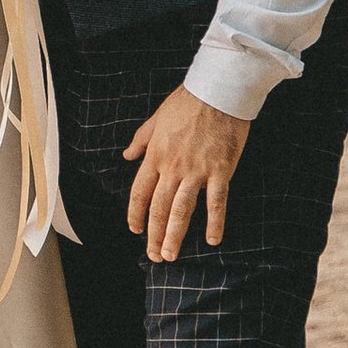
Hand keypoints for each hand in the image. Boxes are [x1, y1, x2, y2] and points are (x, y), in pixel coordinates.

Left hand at [123, 87, 249, 261]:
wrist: (217, 91)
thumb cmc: (188, 101)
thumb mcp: (156, 118)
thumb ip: (141, 139)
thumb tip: (127, 155)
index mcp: (156, 155)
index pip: (140, 193)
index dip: (135, 215)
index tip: (135, 230)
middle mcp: (173, 167)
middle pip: (159, 208)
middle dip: (154, 234)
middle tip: (155, 255)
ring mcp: (196, 171)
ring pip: (182, 210)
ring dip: (175, 235)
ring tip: (171, 254)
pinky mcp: (220, 171)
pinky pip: (216, 202)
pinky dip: (215, 222)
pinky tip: (213, 239)